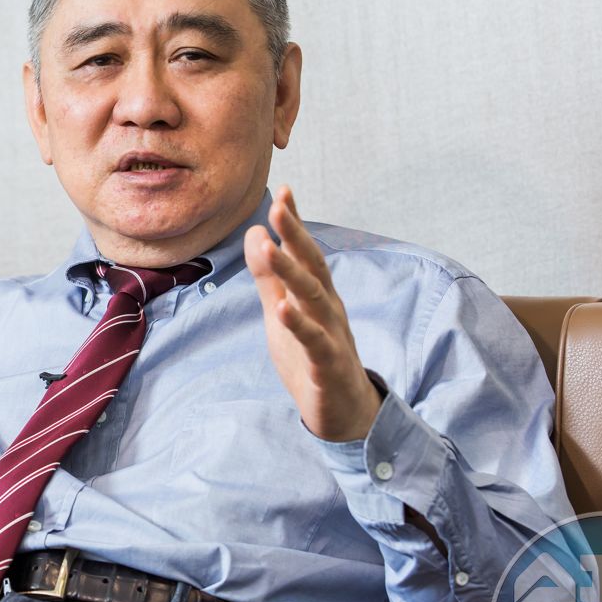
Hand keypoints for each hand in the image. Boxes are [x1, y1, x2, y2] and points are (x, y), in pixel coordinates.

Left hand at [244, 186, 382, 442]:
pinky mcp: (328, 365)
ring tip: (271, 247)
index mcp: (318, 294)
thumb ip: (269, 278)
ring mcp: (332, 335)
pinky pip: (315, 342)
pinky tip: (283, 309)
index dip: (294, 223)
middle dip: (295, 235)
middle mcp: (329, 308)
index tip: (283, 190)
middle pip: (312, 266)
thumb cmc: (312, 357)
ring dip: (292, 272)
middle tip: (277, 205)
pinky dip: (300, 325)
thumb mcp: (283, 314)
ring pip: (313, 299)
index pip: (305, 251)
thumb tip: (256, 235)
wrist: (345, 411)